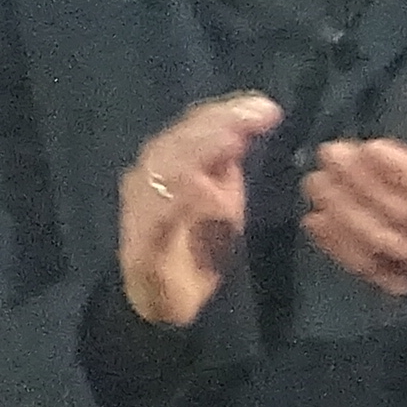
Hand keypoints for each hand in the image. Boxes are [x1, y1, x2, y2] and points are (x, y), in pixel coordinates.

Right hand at [116, 91, 279, 327]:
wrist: (167, 300)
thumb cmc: (196, 246)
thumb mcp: (222, 200)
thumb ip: (226, 168)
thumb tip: (243, 129)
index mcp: (170, 164)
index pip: (195, 128)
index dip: (228, 113)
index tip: (266, 107)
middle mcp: (149, 177)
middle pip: (181, 139)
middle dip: (219, 123)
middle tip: (255, 114)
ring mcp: (140, 207)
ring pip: (165, 168)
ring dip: (201, 150)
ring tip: (234, 138)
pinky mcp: (140, 242)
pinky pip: (159, 216)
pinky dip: (183, 201)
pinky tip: (210, 191)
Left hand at [301, 66, 406, 298]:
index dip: (401, 171)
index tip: (369, 145)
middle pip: (403, 215)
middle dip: (362, 185)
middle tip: (328, 154)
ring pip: (382, 243)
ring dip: (344, 211)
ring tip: (315, 182)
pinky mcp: (402, 285)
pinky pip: (368, 269)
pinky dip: (338, 245)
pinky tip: (315, 220)